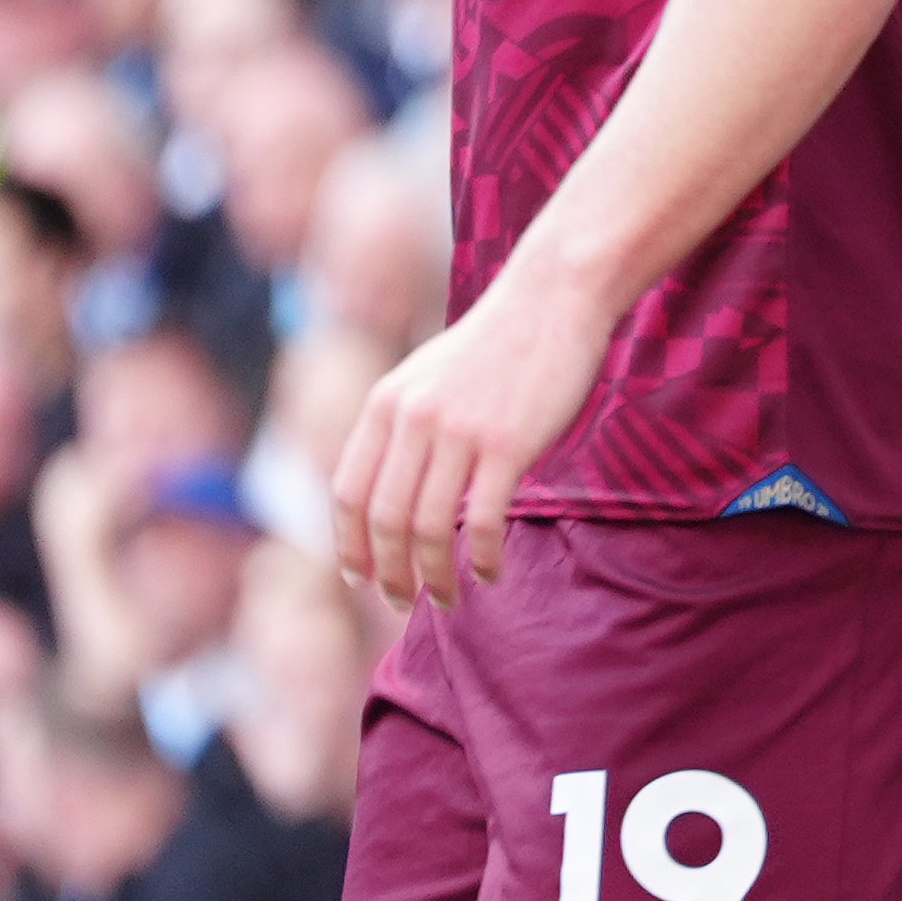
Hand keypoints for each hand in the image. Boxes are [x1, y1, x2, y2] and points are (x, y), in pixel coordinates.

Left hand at [330, 265, 617, 606]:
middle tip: (404, 603)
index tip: (363, 579)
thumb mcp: (428, 374)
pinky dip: (484, 557)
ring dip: (435, 576)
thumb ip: (403, 424)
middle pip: (384, 520)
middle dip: (390, 573)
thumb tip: (391, 487)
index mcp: (385, 404)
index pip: (347, 494)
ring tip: (448, 600)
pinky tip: (493, 572)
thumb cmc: (499, 341)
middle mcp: (412, 420)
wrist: (554, 297)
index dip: (350, 546)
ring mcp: (459, 432)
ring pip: (430, 528)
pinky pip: (484, 520)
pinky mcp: (508, 443)